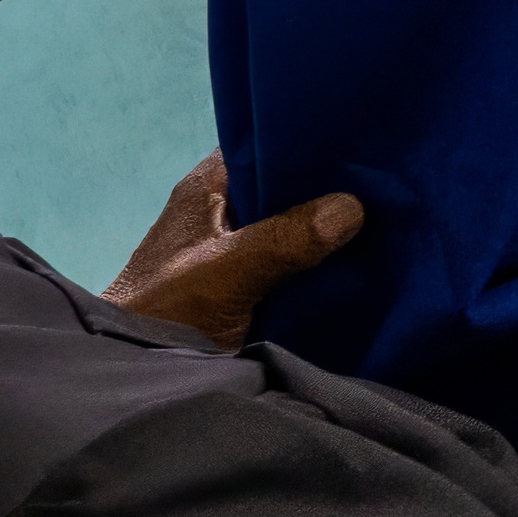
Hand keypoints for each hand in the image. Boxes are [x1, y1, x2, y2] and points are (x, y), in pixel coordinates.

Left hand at [99, 153, 362, 350]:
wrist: (130, 379)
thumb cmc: (165, 313)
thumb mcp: (225, 273)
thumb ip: (282, 240)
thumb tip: (351, 207)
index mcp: (208, 188)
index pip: (263, 140)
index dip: (309, 137)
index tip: (363, 137)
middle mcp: (223, 210)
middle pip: (285, 184)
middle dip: (330, 187)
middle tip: (387, 182)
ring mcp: (234, 249)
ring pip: (293, 225)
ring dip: (329, 229)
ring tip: (388, 218)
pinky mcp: (245, 285)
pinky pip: (293, 262)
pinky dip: (321, 263)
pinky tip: (363, 262)